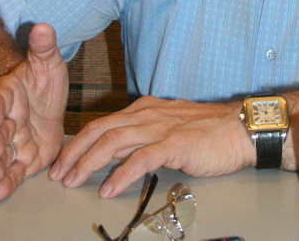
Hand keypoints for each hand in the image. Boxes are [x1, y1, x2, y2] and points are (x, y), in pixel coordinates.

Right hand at [0, 23, 67, 199]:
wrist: (49, 105)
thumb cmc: (44, 82)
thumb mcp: (48, 61)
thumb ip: (43, 47)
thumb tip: (43, 26)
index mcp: (9, 95)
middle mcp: (7, 120)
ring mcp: (14, 141)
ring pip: (3, 154)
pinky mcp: (24, 159)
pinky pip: (14, 171)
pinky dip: (7, 182)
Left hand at [49, 96, 255, 197]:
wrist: (240, 129)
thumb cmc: (208, 130)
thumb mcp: (171, 125)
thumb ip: (146, 133)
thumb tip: (121, 151)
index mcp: (145, 109)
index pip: (104, 123)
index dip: (81, 142)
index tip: (64, 161)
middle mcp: (148, 114)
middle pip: (102, 130)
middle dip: (76, 152)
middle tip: (58, 173)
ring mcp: (161, 128)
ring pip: (114, 142)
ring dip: (89, 163)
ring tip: (74, 181)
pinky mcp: (174, 144)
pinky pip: (141, 159)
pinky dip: (120, 175)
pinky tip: (108, 189)